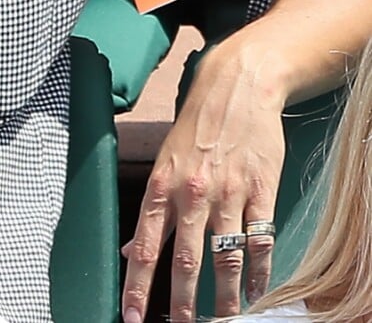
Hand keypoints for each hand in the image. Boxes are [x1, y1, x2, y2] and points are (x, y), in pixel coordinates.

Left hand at [122, 37, 285, 321]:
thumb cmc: (194, 128)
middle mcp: (193, 193)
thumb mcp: (163, 161)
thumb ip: (150, 210)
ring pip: (225, 256)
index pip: (144, 245)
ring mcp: (229, 193)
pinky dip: (260, 270)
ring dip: (225, 296)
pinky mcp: (260, 189)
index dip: (137, 286)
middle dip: (181, 302)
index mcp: (162, 185)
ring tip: (224, 320)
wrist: (235, 89)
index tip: (132, 317)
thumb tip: (128, 249)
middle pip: (185, 259)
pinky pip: (260, 238)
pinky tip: (258, 290)